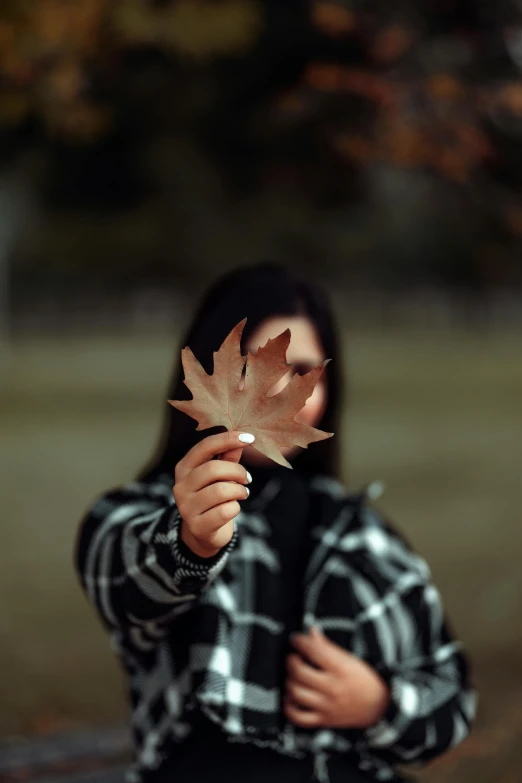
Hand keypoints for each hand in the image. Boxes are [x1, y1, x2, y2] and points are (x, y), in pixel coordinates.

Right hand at [173, 430, 253, 556]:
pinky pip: (225, 511)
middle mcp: (181, 486)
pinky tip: (233, 508)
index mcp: (184, 468)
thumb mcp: (219, 475)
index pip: (205, 447)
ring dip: (239, 491)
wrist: (204, 533)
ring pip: (221, 491)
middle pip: (213, 469)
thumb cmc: (213, 498)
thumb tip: (242, 438)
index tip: (249, 437)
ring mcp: (186, 507)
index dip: (227, 439)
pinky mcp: (197, 526)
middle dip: (237, 471)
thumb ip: (228, 457)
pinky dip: (236, 508)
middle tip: (247, 478)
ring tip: (242, 493)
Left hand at [284, 626, 389, 729]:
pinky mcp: (324, 720)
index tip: (296, 639)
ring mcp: (327, 705)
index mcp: (340, 668)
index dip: (299, 642)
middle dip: (291, 661)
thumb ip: (327, 646)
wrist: (379, 707)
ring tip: (292, 676)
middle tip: (293, 657)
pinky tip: (290, 698)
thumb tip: (311, 631)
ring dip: (289, 681)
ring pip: (296, 693)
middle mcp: (332, 687)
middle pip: (299, 672)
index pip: (313, 650)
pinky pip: (299, 718)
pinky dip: (289, 708)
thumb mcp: (349, 659)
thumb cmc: (364, 679)